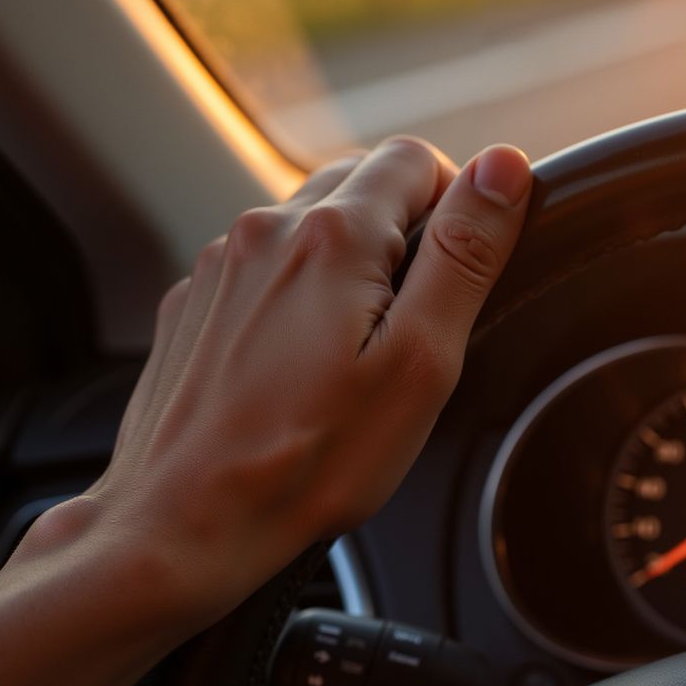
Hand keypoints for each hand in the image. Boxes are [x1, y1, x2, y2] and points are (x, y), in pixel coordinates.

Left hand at [32, 136, 533, 624]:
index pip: (414, 158)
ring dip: (346, 262)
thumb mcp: (420, 362)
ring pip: (307, 223)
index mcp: (333, 236)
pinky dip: (295, 294)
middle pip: (359, 181)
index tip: (457, 273)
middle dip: (401, 230)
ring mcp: (220, 267)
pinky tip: (299, 368)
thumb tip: (504, 166)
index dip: (453, 204)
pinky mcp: (192, 305)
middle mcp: (266, 231)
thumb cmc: (308, 462)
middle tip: (414, 321)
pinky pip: (263, 268)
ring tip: (354, 353)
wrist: (181, 526)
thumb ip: (464, 254)